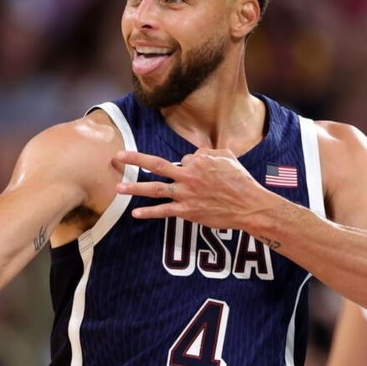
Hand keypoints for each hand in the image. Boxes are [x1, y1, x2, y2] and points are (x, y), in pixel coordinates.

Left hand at [113, 149, 278, 231]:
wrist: (249, 206)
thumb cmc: (241, 181)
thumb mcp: (228, 157)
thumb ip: (210, 152)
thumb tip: (197, 154)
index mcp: (198, 161)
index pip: (184, 159)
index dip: (189, 165)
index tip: (198, 174)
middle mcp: (188, 176)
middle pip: (156, 165)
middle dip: (134, 160)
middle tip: (117, 156)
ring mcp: (186, 194)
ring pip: (155, 189)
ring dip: (135, 188)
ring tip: (118, 188)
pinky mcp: (187, 212)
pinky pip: (164, 211)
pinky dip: (149, 212)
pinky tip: (135, 213)